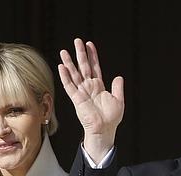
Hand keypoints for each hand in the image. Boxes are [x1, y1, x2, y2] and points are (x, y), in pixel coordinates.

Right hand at [58, 38, 123, 162]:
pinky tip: (61, 67)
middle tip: (77, 41)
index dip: (92, 56)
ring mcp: (82, 92)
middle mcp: (89, 87)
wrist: (104, 130)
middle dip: (80, 54)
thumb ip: (117, 88)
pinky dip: (65, 76)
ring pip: (74, 74)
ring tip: (64, 51)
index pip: (95, 67)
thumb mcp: (118, 100)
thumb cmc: (111, 119)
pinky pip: (69, 86)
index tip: (89, 44)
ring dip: (69, 63)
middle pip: (83, 67)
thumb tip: (119, 77)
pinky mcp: (77, 99)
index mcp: (99, 86)